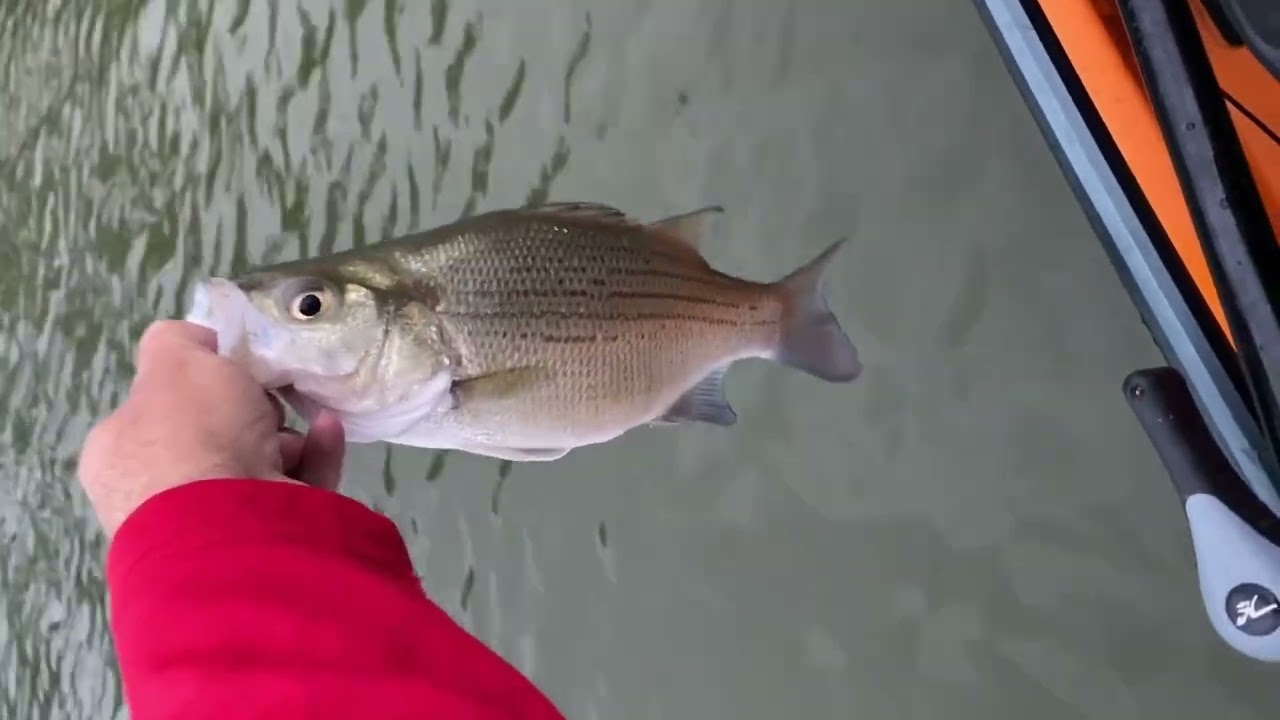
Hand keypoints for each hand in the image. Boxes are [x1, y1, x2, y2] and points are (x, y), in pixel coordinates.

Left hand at [78, 320, 345, 538]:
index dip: (199, 380)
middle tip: (270, 396)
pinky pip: (295, 489)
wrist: (235, 523)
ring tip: (308, 416)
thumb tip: (197, 346)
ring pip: (258, 464)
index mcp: (121, 453)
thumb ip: (178, 341)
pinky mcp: (265, 543)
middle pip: (214, 436)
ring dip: (287, 434)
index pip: (158, 407)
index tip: (232, 366)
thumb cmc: (193, 433)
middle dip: (250, 412)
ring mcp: (212, 525)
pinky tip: (329, 429)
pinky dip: (315, 455)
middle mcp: (159, 494)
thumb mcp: (175, 360)